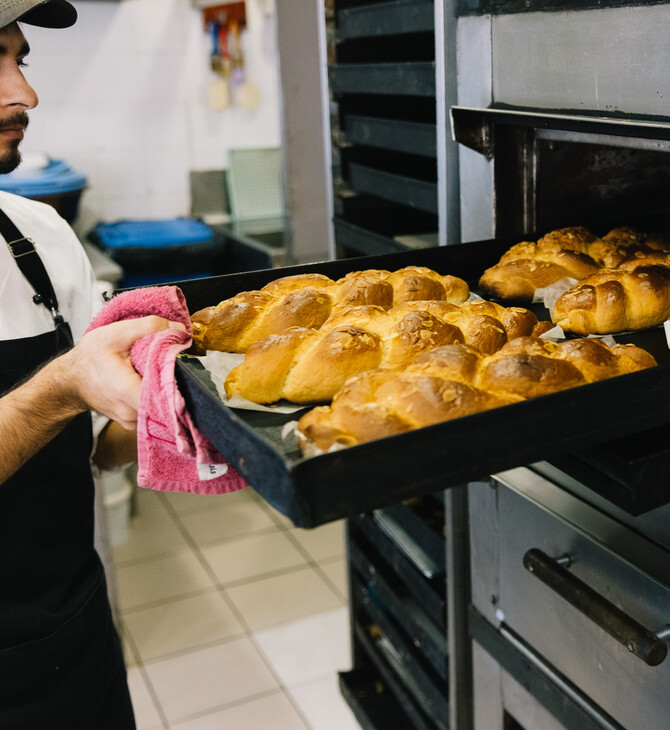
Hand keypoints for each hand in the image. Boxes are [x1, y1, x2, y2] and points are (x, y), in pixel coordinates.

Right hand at [57, 316, 184, 429]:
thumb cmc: (89, 358)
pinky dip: (157, 396)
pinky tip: (150, 382)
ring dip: (165, 388)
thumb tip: (180, 330)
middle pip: (168, 401)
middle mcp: (132, 413)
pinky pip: (155, 410)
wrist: (72, 379)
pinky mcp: (135, 422)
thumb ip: (150, 327)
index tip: (182, 365)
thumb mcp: (116, 333)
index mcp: (127, 392)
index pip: (167, 397)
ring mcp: (134, 421)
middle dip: (175, 380)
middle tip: (170, 363)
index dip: (179, 380)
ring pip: (163, 406)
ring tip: (157, 372)